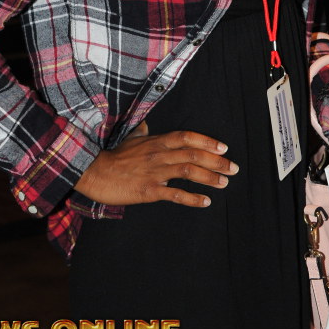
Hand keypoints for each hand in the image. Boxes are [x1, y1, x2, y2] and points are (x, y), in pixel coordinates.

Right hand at [74, 121, 238, 207]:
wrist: (94, 172)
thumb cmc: (113, 156)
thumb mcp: (129, 139)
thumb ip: (142, 133)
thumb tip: (146, 126)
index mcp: (156, 141)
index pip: (186, 137)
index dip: (207, 141)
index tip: (224, 147)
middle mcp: (159, 154)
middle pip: (193, 154)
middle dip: (217, 161)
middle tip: (234, 168)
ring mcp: (155, 172)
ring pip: (188, 172)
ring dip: (210, 177)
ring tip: (225, 183)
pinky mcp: (149, 191)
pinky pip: (175, 194)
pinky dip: (192, 198)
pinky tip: (205, 202)